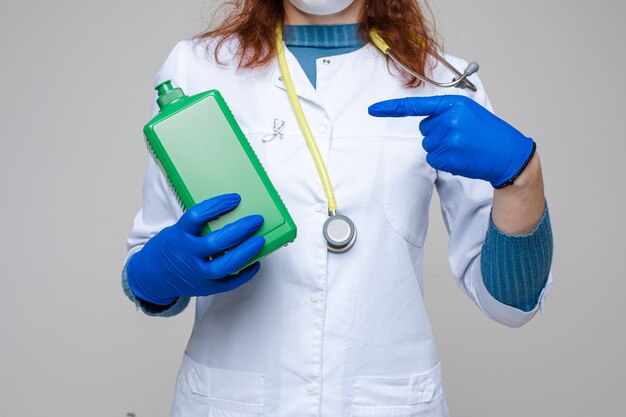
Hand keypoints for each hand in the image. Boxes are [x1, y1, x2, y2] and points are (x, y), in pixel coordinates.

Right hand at [126, 193, 264, 304]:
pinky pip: (229, 283)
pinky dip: (245, 273)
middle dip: (240, 229)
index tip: (235, 198)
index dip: (217, 206)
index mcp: (178, 236)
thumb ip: (197, 226)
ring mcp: (197, 274)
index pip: (197, 216)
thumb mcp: (176, 231)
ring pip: (225, 265)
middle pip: (216, 242)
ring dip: (245, 252)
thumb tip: (231, 212)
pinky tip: (255, 262)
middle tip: (256, 220)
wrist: (151, 278)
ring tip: (260, 240)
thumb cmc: (170, 249)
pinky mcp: (205, 288)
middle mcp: (187, 255)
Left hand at [368, 95, 534, 186]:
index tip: (372, 110)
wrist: (508, 153)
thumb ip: (447, 112)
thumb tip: (426, 122)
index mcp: (453, 103)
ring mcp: (448, 137)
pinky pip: (433, 159)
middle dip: (438, 134)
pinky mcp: (448, 155)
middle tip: (461, 136)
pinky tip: (462, 157)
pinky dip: (444, 161)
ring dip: (442, 149)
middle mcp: (448, 118)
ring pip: (428, 145)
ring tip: (464, 147)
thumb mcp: (469, 112)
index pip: (416, 105)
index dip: (391, 108)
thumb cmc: (488, 133)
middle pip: (424, 129)